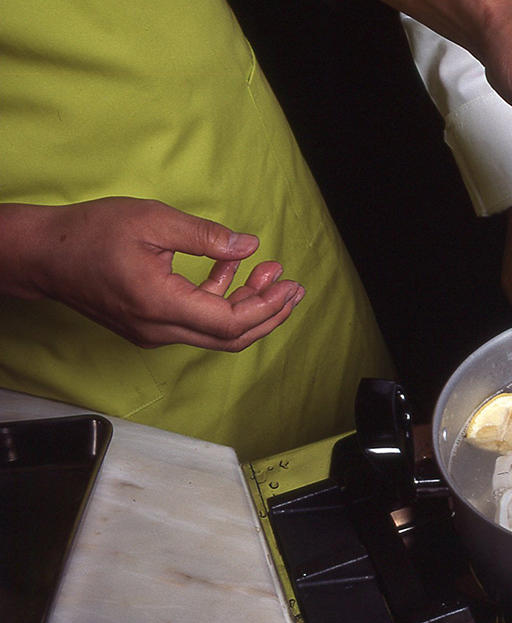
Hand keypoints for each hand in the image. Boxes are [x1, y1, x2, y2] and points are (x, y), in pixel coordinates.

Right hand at [0, 197, 304, 350]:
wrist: (43, 255)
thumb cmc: (90, 233)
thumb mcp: (152, 221)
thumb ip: (205, 236)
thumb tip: (249, 246)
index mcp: (161, 305)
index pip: (230, 323)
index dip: (267, 308)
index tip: (290, 285)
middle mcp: (160, 329)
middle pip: (230, 337)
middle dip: (269, 312)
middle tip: (294, 287)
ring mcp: (153, 331)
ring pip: (214, 331)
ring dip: (246, 304)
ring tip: (272, 271)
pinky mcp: (148, 325)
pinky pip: (195, 320)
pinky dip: (218, 298)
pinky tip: (232, 269)